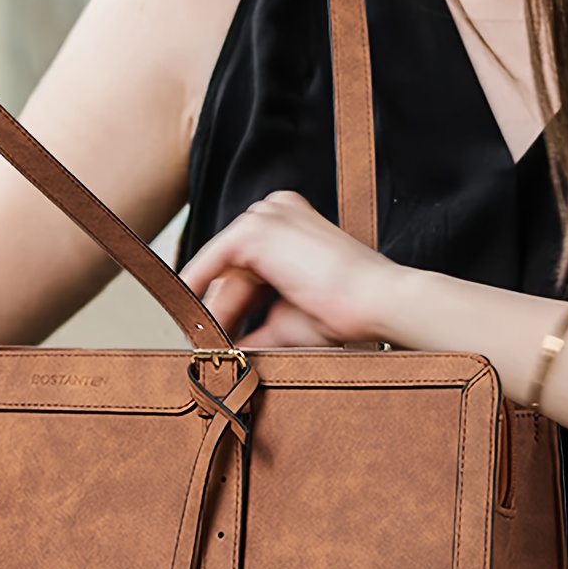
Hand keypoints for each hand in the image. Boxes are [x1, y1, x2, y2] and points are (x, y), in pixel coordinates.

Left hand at [180, 191, 407, 347]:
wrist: (375, 301)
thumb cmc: (346, 312)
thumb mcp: (288, 320)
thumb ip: (254, 331)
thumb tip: (224, 355)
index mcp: (292, 226)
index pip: (249, 267)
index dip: (231, 307)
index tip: (217, 337)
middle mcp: (278, 213)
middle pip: (233, 268)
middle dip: (220, 311)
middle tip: (208, 349)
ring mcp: (267, 215)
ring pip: (224, 267)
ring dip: (212, 308)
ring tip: (206, 346)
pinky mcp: (257, 229)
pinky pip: (212, 260)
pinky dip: (198, 289)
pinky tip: (192, 319)